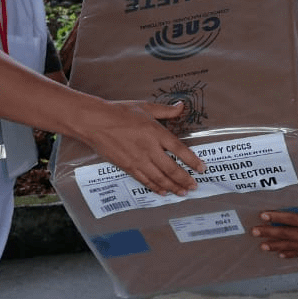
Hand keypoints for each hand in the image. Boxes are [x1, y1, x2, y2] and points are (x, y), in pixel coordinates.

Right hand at [83, 100, 205, 196]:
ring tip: (183, 192)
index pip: (179, 149)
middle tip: (194, 186)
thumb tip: (181, 106)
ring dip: (173, 187)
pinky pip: (145, 180)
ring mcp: (138, 159)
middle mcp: (149, 148)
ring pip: (159, 178)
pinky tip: (163, 192)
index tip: (202, 168)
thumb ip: (165, 110)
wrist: (95, 122)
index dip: (192, 161)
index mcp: (155, 132)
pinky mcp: (127, 166)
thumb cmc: (119, 112)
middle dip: (185, 179)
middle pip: (172, 168)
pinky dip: (155, 187)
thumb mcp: (145, 107)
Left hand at [252, 175, 297, 259]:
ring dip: (277, 246)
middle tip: (255, 232)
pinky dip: (291, 254)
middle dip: (270, 233)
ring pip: (293, 247)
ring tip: (263, 245)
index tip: (263, 216)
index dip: (277, 218)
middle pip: (289, 235)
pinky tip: (281, 254)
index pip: (293, 220)